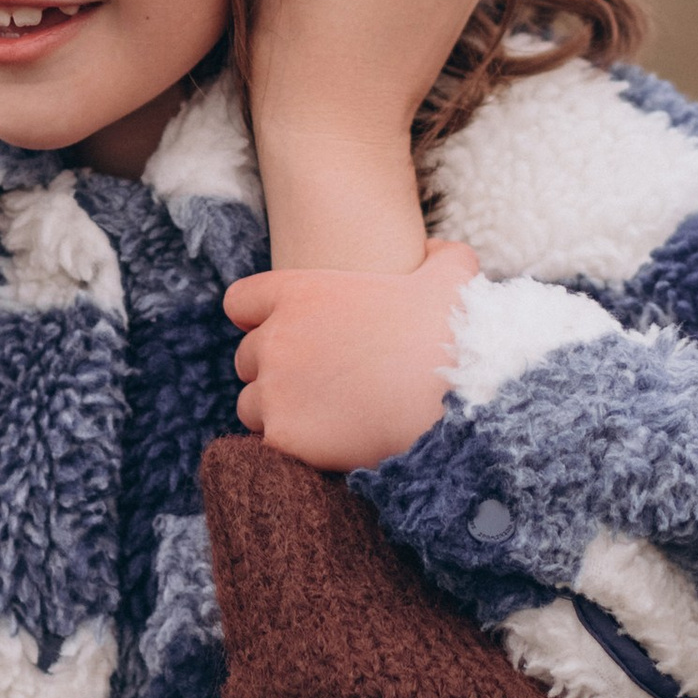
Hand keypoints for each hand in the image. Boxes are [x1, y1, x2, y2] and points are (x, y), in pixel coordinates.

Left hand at [224, 247, 480, 470]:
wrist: (457, 399)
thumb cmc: (452, 334)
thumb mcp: (452, 276)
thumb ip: (439, 255)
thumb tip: (436, 250)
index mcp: (299, 294)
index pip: (241, 302)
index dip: (258, 317)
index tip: (286, 333)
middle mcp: (276, 339)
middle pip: (247, 358)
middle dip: (275, 370)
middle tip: (318, 383)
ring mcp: (275, 390)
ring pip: (252, 404)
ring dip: (278, 411)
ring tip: (321, 418)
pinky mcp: (283, 436)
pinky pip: (270, 443)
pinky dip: (294, 447)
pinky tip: (326, 446)